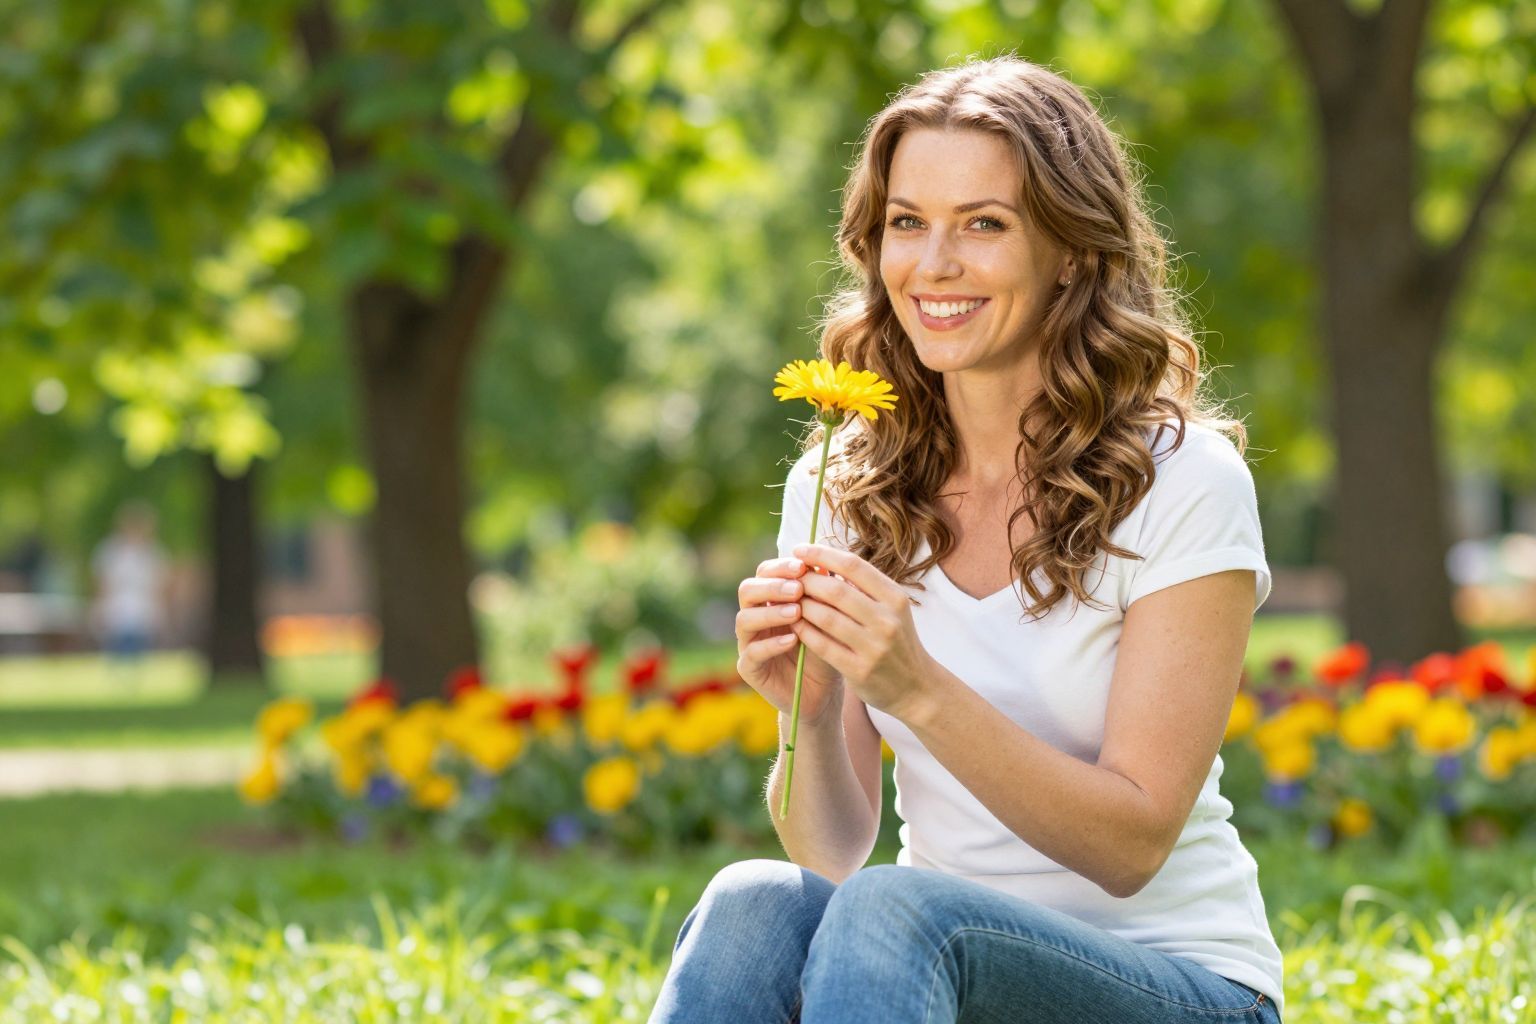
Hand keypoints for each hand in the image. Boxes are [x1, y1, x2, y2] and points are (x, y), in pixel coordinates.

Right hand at [735, 556, 844, 724]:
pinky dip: (771, 644)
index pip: (765, 572)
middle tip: (797, 589)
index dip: (781, 567)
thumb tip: (825, 563)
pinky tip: (792, 640)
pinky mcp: (749, 668)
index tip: (803, 566)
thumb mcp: (829, 618)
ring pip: (744, 619)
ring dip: (771, 613)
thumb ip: (824, 594)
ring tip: (796, 612)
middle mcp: (755, 616)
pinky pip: (752, 652)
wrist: (824, 691)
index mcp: (770, 599)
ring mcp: (748, 642)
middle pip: (747, 590)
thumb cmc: (827, 647)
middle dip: (772, 586)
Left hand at [787, 543, 936, 722]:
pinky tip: (794, 624)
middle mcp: (887, 620)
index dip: (822, 554)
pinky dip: (805, 632)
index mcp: (894, 597)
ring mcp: (875, 647)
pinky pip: (823, 646)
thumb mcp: (890, 608)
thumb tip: (822, 559)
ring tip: (788, 600)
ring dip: (802, 606)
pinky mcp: (860, 670)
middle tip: (789, 578)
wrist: (916, 687)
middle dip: (806, 580)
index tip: (799, 549)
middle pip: (836, 590)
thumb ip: (862, 586)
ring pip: (826, 617)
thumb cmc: (895, 640)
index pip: (853, 565)